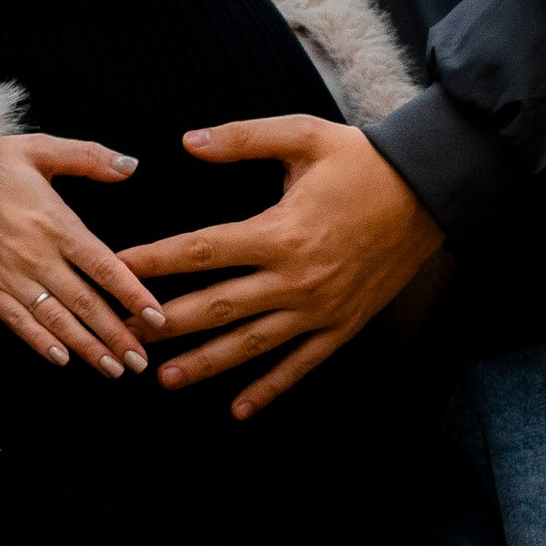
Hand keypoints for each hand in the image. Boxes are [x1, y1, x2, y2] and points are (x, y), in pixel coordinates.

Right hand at [0, 136, 164, 375]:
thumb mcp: (38, 148)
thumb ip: (88, 157)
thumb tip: (131, 166)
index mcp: (56, 223)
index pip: (105, 267)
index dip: (133, 294)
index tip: (157, 317)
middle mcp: (37, 255)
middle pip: (86, 303)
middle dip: (116, 335)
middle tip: (141, 360)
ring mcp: (10, 275)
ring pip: (56, 319)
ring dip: (87, 347)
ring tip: (113, 369)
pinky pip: (17, 321)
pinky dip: (40, 342)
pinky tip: (62, 360)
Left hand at [123, 118, 445, 417]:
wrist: (429, 191)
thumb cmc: (361, 161)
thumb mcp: (303, 135)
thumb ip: (242, 138)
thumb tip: (187, 141)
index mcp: (279, 231)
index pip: (201, 250)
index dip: (155, 260)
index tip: (117, 268)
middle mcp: (295, 277)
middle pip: (218, 306)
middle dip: (168, 323)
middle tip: (125, 336)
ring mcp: (319, 308)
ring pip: (252, 344)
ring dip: (207, 364)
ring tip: (166, 378)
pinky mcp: (343, 325)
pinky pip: (301, 365)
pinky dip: (270, 389)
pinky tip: (239, 409)